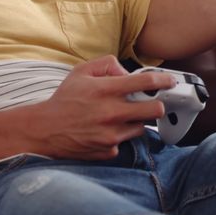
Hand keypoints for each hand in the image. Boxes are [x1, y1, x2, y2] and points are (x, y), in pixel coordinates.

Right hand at [31, 56, 174, 159]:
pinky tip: (105, 132)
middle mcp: (111, 113)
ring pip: (141, 128)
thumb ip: (107, 64)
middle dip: (157, 105)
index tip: (171, 81)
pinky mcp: (108, 151)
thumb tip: (127, 72)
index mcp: (105, 90)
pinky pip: (124, 142)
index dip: (163, 80)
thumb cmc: (64, 99)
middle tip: (151, 103)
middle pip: (155, 110)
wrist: (44, 130)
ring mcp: (111, 134)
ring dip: (136, 122)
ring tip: (119, 117)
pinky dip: (119, 137)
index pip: (145, 82)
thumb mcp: (81, 72)